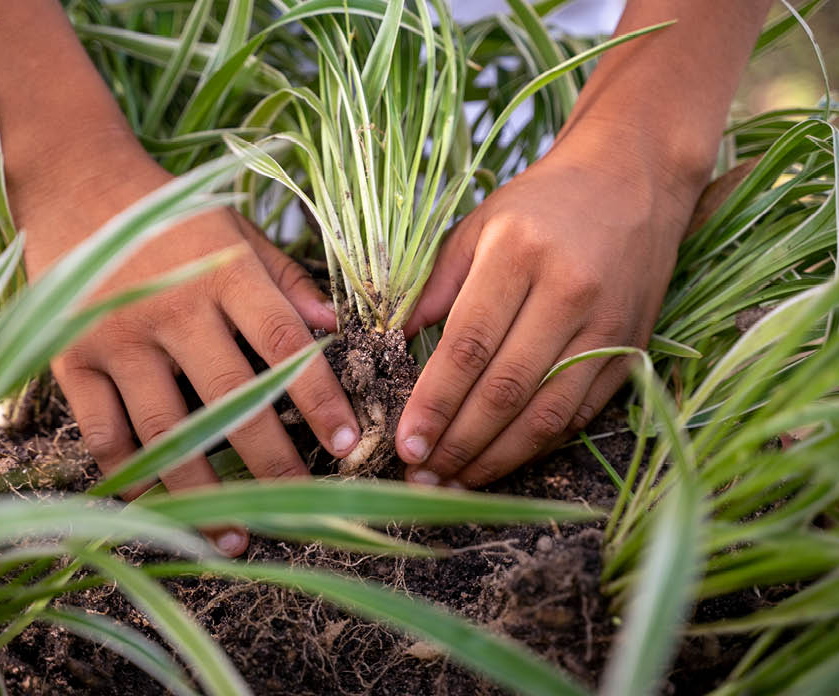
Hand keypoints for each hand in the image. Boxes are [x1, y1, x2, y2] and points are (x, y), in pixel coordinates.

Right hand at [19, 132, 359, 553]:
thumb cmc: (171, 215)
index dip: (319, 398)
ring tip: (236, 538)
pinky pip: (104, 432)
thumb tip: (336, 330)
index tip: (349, 445)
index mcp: (224, 271)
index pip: (282, 344)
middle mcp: (173, 306)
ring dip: (204, 491)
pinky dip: (131, 476)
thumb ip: (285, 281)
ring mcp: (117, 336)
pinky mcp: (70, 358)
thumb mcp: (235, 230)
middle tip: (304, 508)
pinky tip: (159, 509)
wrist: (73, 183)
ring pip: (167, 429)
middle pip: (230, 398)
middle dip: (272, 462)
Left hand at [396, 127, 700, 488]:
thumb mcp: (477, 225)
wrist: (632, 180)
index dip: (434, 402)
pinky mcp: (631, 349)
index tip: (405, 443)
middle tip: (421, 476)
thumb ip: (432, 284)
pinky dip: (537, 445)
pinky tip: (501, 459)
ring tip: (455, 482)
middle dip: (458, 443)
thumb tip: (389, 343)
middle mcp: (569, 293)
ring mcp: (608, 326)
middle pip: (505, 390)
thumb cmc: (541, 204)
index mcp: (520, 255)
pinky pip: (579, 413)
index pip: (468, 346)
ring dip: (496, 458)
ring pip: (546, 414)